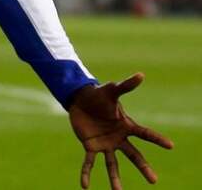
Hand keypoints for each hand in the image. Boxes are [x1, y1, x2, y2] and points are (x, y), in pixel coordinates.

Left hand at [69, 73, 173, 189]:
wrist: (81, 101)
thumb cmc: (99, 96)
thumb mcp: (111, 90)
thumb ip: (125, 85)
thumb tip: (141, 74)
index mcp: (126, 126)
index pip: (145, 133)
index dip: (157, 139)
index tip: (170, 146)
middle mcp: (119, 138)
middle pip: (134, 155)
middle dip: (143, 167)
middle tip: (154, 181)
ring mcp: (106, 144)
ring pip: (112, 164)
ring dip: (114, 179)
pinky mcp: (91, 146)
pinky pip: (89, 163)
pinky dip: (86, 174)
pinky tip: (84, 186)